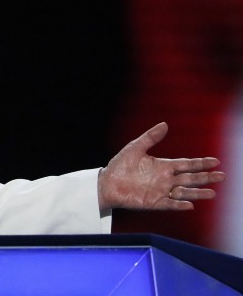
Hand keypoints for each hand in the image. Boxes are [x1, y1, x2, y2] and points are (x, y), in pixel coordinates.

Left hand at [98, 122, 224, 210]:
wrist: (107, 183)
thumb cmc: (120, 165)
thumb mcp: (135, 148)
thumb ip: (150, 137)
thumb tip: (165, 124)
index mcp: (163, 166)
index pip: (186, 164)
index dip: (201, 163)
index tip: (216, 161)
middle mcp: (165, 179)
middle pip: (190, 178)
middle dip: (206, 177)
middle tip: (222, 176)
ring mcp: (161, 191)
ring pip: (184, 192)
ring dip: (197, 193)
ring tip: (212, 192)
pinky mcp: (154, 202)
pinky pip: (170, 204)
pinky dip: (179, 204)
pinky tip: (190, 204)